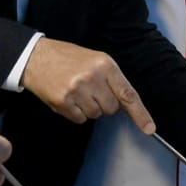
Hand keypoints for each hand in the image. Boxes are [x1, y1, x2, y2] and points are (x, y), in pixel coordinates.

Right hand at [20, 38, 154, 131]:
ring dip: (87, 108)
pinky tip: (67, 98)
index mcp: (105, 64)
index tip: (149, 128)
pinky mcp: (63, 101)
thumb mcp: (94, 60)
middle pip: (111, 109)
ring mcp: (77, 90)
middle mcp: (93, 77)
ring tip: (75, 91)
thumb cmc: (67, 58)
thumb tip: (124, 105)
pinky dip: (74, 113)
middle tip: (89, 90)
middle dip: (103, 104)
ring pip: (95, 115)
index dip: (140, 113)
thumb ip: (110, 79)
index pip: (127, 93)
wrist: (35, 56)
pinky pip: (79, 119)